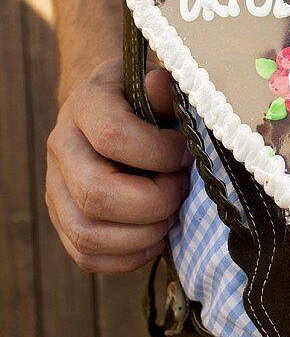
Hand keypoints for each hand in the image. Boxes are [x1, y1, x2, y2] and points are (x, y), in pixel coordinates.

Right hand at [46, 60, 191, 273]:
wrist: (102, 105)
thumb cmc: (139, 96)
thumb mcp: (154, 80)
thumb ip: (162, 89)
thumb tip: (161, 86)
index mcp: (86, 105)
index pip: (111, 135)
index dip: (159, 152)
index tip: (186, 154)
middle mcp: (62, 146)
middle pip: (96, 194)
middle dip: (154, 203)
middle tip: (181, 190)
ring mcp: (56, 186)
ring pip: (88, 233)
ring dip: (143, 235)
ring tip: (171, 216)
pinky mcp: (62, 218)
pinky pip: (86, 255)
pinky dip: (127, 257)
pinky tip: (155, 238)